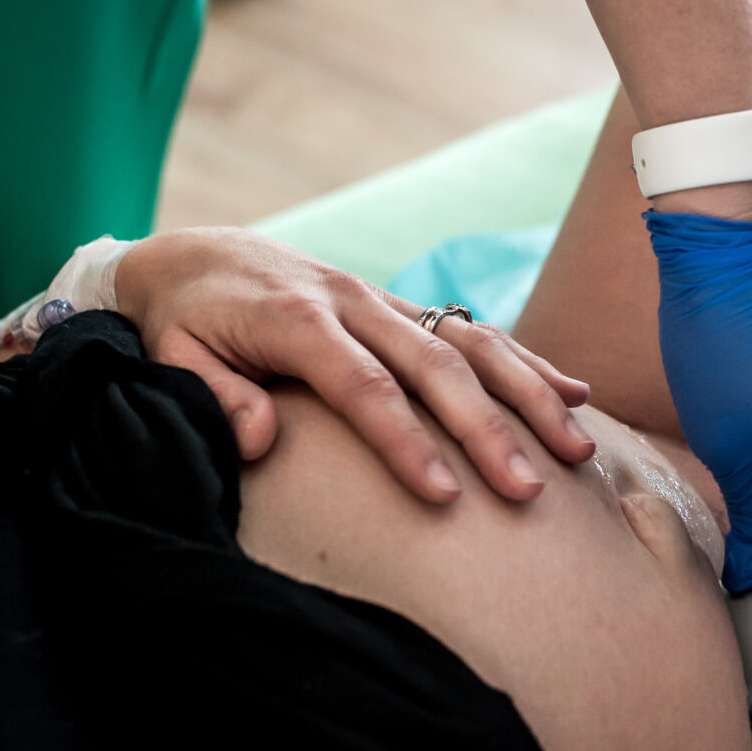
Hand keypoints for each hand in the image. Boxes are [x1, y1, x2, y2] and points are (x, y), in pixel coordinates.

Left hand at [0, 230, 596, 504]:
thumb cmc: (186, 320)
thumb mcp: (174, 356)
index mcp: (298, 322)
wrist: (201, 254)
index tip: (443, 496)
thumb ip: (214, 394)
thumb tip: (257, 441)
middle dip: (486, 430)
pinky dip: (528, 362)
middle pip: (434, 367)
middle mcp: (354, 304)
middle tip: (526, 490)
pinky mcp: (404, 308)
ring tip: (576, 450)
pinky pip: (476, 332)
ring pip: (472, 343)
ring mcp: (386, 303)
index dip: (405, 442)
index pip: (363, 388)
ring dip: (528, 395)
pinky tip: (577, 394)